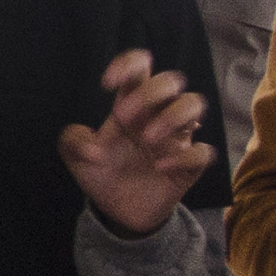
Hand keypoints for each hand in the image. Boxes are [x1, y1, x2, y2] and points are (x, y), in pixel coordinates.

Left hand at [58, 48, 213, 238]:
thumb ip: (73, 142)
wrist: (117, 211)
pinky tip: (160, 168)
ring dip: (173, 115)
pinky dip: (184, 157)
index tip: (107, 83)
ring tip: (148, 139)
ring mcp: (176, 138)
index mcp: (131, 103)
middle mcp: (157, 114)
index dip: (128, 64)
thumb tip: (91, 147)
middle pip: (169, 80)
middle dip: (149, 93)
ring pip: (194, 103)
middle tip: (123, 118)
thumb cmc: (102, 172)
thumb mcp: (77, 157)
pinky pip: (202, 152)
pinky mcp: (189, 165)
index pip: (139, 68)